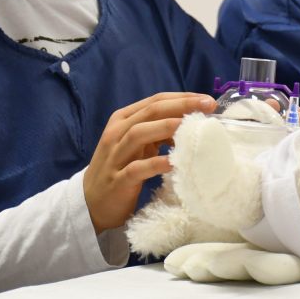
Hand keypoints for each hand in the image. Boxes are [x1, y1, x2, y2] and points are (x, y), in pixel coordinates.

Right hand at [83, 92, 215, 233]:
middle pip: (151, 112)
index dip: (182, 97)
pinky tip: (173, 163)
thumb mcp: (140, 144)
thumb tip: (193, 122)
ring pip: (139, 133)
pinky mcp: (117, 179)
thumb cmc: (122, 167)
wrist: (92, 202)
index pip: (156, 100)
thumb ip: (160, 131)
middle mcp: (117, 132)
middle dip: (181, 106)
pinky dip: (156, 164)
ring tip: (190, 127)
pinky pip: (137, 168)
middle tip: (207, 106)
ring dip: (167, 127)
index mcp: (123, 119)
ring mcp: (115, 155)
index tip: (207, 100)